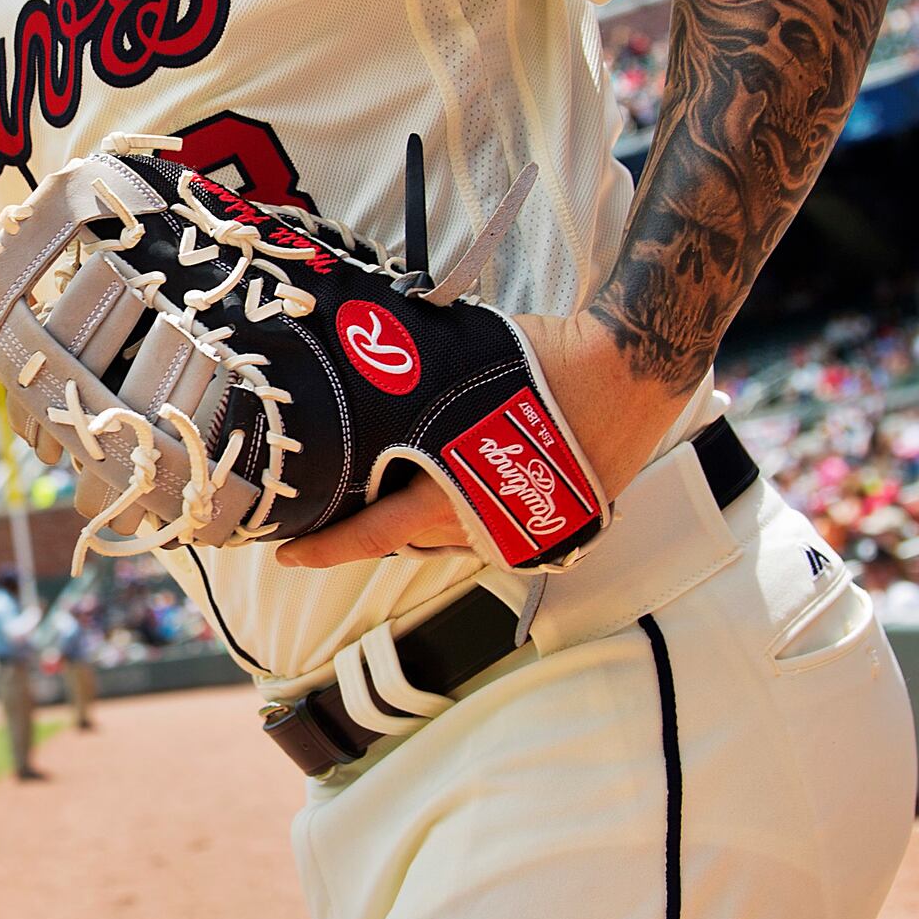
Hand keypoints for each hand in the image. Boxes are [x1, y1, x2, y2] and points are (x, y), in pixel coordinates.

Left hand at [275, 310, 682, 569]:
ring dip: (418, 521)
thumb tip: (363, 367)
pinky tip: (453, 487)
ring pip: (447, 541)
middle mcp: (485, 525)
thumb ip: (414, 386)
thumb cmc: (550, 362)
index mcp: (456, 491)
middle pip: (406, 542)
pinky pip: (488, 534)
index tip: (287, 556)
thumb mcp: (465, 367)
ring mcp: (521, 533)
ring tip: (393, 488)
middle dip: (367, 528)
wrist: (631, 372)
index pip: (375, 534)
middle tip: (331, 511)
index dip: (327, 549)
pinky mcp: (550, 531)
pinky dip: (462, 517)